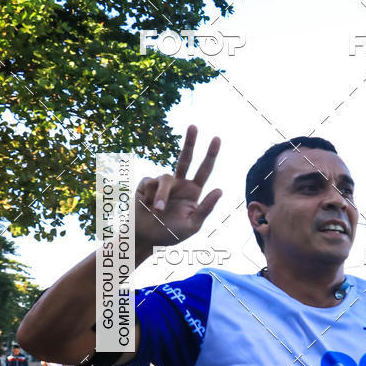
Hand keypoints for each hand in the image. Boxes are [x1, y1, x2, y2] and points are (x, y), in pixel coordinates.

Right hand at [134, 126, 221, 251]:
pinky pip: (149, 183)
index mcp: (193, 192)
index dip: (210, 155)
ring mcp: (162, 183)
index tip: (216, 138)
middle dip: (190, 142)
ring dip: (162, 195)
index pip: (204, 170)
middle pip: (185, 158)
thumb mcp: (192, 225)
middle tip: (194, 126)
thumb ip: (205, 208)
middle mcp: (179, 184)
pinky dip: (148, 196)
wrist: (145, 239)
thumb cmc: (170, 235)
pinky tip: (145, 206)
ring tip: (157, 210)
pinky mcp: (146, 185)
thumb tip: (220, 189)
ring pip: (165, 178)